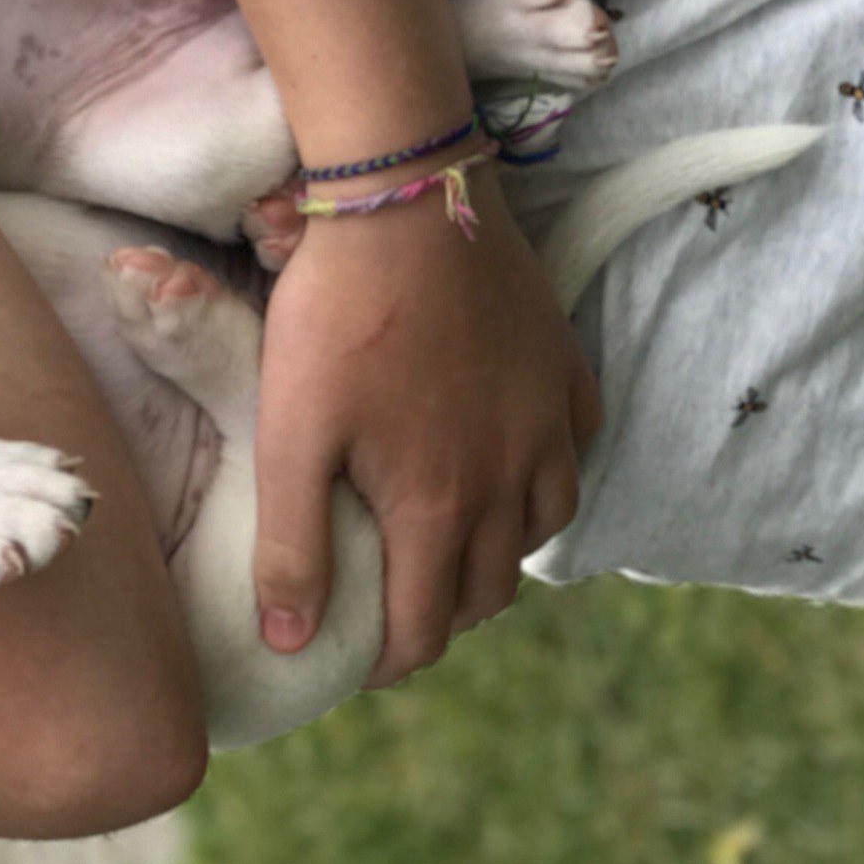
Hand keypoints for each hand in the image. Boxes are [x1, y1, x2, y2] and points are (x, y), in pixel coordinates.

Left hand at [251, 156, 599, 687]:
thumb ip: (295, 543)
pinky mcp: (562, 369)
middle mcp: (510, 478)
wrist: (406, 201)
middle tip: (397, 611)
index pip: (425, 625)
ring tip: (450, 551)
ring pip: (539, 528)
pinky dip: (545, 480)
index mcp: (439, 505)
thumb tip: (290, 641)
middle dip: (441, 617)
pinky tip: (515, 467)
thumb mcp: (291, 433)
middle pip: (486, 589)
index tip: (358, 663)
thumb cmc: (336, 316)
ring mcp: (547, 423)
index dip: (389, 660)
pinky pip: (573, 451)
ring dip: (496, 556)